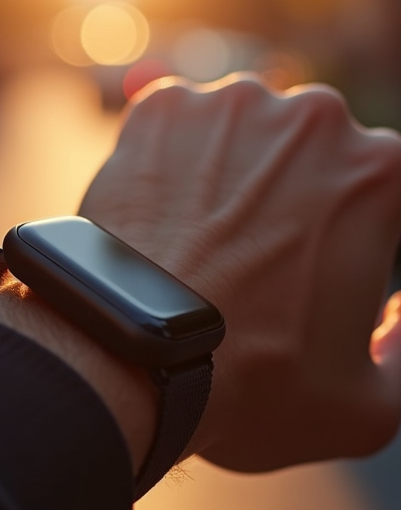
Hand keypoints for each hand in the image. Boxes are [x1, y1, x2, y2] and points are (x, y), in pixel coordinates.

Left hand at [80, 75, 400, 471]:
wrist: (135, 357)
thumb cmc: (256, 386)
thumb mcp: (370, 405)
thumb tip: (400, 316)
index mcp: (382, 171)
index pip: (381, 193)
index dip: (357, 236)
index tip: (321, 268)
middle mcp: (315, 116)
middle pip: (314, 155)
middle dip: (298, 198)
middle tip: (260, 262)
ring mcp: (234, 103)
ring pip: (246, 134)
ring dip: (235, 174)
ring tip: (205, 243)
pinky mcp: (163, 107)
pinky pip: (180, 128)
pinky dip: (174, 162)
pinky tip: (164, 218)